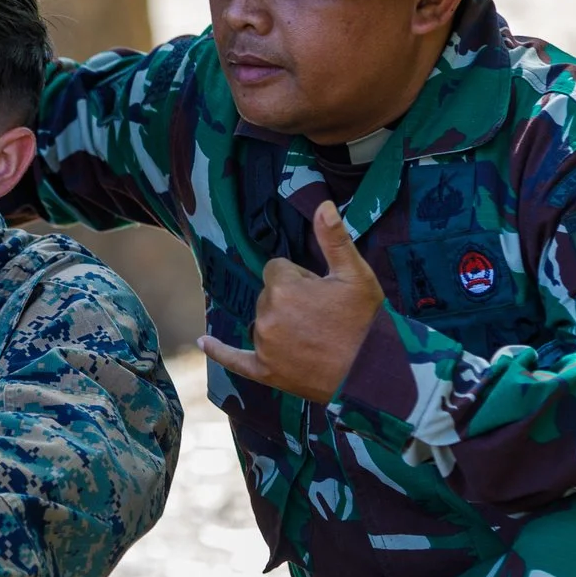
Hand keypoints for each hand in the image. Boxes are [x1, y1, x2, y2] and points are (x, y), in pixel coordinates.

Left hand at [198, 200, 385, 401]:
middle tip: (323, 317)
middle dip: (291, 300)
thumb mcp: (355, 274)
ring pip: (262, 321)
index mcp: (283, 288)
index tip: (322, 293)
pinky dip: (219, 351)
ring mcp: (263, 345)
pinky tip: (203, 342)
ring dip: (279, 323)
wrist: (372, 372)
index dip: (301, 278)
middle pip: (269, 295)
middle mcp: (266, 315)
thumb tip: (322, 204)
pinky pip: (234, 359)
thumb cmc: (365, 320)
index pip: (278, 269)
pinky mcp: (265, 371)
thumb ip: (333, 238)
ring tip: (314, 337)